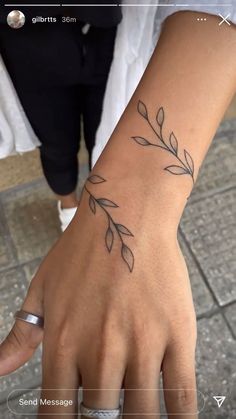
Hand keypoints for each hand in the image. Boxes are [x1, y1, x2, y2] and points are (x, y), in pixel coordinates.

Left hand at [0, 181, 196, 417]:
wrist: (125, 217)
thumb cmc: (81, 252)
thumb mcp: (42, 289)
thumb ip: (21, 335)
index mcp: (62, 343)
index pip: (56, 413)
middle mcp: (99, 351)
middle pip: (100, 417)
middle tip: (107, 413)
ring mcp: (141, 344)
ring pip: (141, 414)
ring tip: (136, 416)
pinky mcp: (176, 335)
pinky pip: (182, 393)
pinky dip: (181, 418)